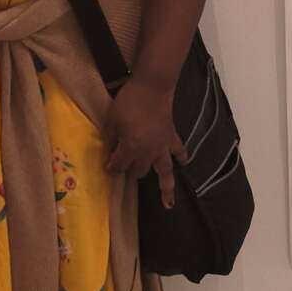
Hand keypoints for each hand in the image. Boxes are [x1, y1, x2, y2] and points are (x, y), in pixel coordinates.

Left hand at [103, 75, 185, 208]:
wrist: (152, 86)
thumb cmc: (128, 101)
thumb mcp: (112, 119)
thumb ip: (110, 136)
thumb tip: (109, 148)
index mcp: (131, 148)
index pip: (118, 165)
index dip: (111, 167)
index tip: (107, 168)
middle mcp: (148, 152)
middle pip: (138, 171)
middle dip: (131, 172)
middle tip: (126, 170)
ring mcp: (162, 146)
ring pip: (164, 172)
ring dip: (166, 188)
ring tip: (168, 203)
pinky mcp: (171, 136)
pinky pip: (179, 150)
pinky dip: (182, 157)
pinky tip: (184, 163)